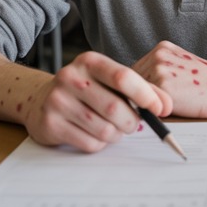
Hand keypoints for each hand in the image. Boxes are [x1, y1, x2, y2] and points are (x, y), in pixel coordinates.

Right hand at [23, 51, 171, 151]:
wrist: (40, 101)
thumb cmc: (85, 91)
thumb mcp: (108, 80)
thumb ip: (140, 89)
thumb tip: (166, 106)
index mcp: (89, 61)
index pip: (123, 77)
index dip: (146, 95)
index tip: (161, 109)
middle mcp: (70, 77)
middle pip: (115, 108)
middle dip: (132, 121)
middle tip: (133, 123)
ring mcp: (58, 101)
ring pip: (105, 129)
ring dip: (116, 134)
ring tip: (112, 128)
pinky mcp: (51, 124)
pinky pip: (90, 143)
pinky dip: (100, 144)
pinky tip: (93, 134)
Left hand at [131, 41, 206, 117]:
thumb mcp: (181, 66)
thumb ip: (160, 70)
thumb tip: (136, 89)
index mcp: (162, 48)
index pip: (135, 70)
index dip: (137, 86)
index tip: (146, 96)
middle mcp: (158, 55)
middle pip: (131, 80)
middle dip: (140, 94)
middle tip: (155, 104)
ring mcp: (159, 69)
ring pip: (137, 92)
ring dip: (146, 103)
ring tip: (166, 106)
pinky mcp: (163, 86)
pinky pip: (147, 103)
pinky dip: (153, 110)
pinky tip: (169, 110)